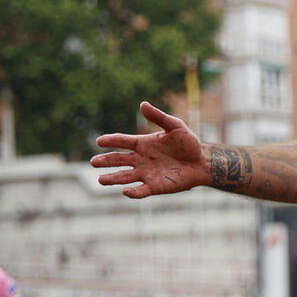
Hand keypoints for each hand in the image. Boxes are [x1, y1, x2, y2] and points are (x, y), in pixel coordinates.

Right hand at [92, 103, 210, 198]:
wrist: (202, 162)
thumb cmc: (188, 143)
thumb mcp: (175, 126)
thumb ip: (159, 117)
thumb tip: (142, 104)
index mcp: (142, 144)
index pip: (122, 141)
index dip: (110, 141)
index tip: (99, 141)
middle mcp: (140, 159)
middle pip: (118, 160)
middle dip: (106, 161)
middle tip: (94, 162)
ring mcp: (146, 173)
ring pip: (125, 177)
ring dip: (113, 178)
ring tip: (101, 180)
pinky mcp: (155, 186)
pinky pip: (141, 191)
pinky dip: (133, 192)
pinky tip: (125, 191)